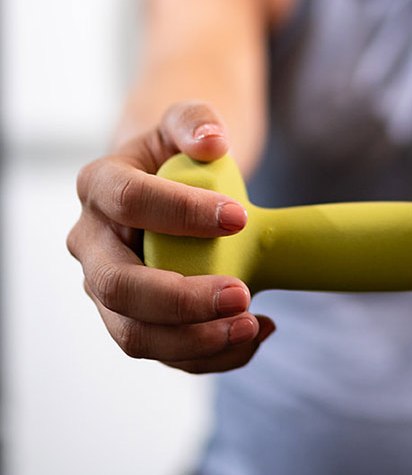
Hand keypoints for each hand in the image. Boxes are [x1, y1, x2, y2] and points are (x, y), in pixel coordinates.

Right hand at [67, 101, 274, 372]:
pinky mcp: (136, 320)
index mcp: (99, 187)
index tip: (239, 217)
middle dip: (181, 300)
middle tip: (242, 294)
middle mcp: (92, 245)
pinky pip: (166, 352)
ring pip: (135, 334)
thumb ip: (196, 121)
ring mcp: (109, 290)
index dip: (181, 213)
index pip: (129, 201)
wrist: (174, 188)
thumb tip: (212, 141)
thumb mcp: (188, 122)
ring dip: (195, 340)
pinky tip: (255, 332)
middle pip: (118, 287)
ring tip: (251, 324)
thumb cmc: (180, 155)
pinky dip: (212, 354)